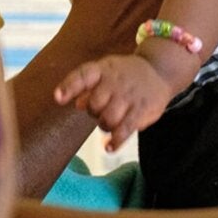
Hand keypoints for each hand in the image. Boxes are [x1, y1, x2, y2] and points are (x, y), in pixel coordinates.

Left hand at [54, 54, 171, 151]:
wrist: (158, 71)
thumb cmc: (124, 75)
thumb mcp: (105, 72)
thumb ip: (87, 86)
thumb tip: (77, 103)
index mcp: (103, 69)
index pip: (83, 76)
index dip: (69, 87)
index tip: (58, 98)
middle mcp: (115, 81)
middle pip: (94, 104)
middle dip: (94, 112)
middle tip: (102, 109)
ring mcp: (129, 96)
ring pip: (107, 120)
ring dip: (105, 125)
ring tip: (110, 121)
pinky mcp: (141, 110)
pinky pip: (124, 130)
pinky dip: (115, 141)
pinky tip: (108, 147)